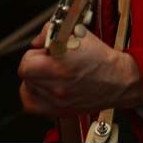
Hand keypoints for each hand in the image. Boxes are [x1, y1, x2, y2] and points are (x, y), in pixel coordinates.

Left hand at [18, 24, 142, 117]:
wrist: (117, 79)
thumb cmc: (101, 58)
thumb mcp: (78, 33)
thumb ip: (52, 31)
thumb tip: (39, 39)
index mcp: (62, 61)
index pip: (28, 59)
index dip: (36, 51)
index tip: (45, 49)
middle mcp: (57, 82)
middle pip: (26, 72)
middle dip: (34, 62)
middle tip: (46, 59)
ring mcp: (57, 99)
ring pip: (27, 87)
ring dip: (34, 77)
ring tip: (47, 72)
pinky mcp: (59, 110)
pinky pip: (31, 104)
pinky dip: (33, 94)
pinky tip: (42, 86)